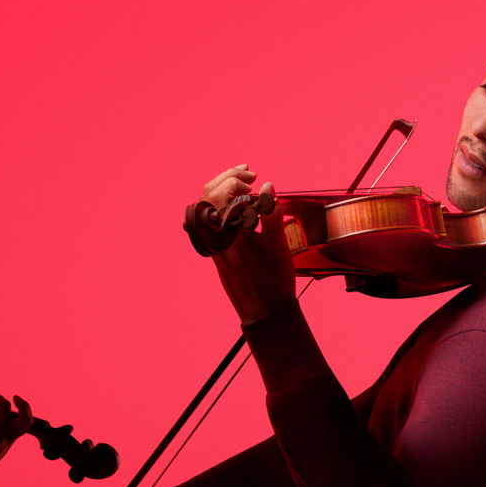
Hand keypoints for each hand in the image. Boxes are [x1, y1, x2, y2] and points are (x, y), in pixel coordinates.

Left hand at [200, 166, 294, 323]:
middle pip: (208, 195)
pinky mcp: (216, 253)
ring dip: (224, 192)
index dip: (236, 179)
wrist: (264, 313)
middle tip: (248, 174)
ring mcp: (212, 245)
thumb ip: (270, 211)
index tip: (255, 179)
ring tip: (244, 185)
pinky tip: (240, 208)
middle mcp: (214, 237)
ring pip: (208, 208)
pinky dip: (224, 209)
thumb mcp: (277, 243)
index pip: (220, 192)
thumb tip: (268, 187)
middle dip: (227, 179)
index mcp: (227, 231)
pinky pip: (212, 222)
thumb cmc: (273, 280)